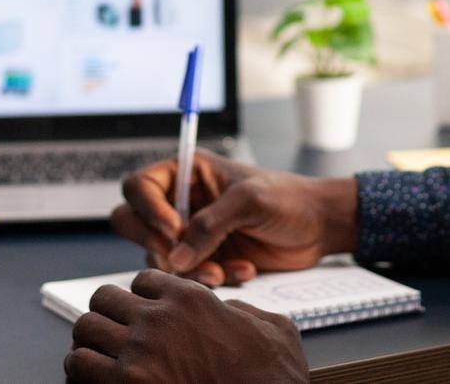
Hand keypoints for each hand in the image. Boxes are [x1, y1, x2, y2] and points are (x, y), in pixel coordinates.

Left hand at [63, 268, 307, 383]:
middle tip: (116, 338)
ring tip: (100, 359)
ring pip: (84, 328)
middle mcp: (159, 317)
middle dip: (108, 318)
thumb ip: (246, 312)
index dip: (141, 301)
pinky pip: (78, 365)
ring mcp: (139, 350)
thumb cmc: (273, 377)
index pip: (141, 281)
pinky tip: (94, 380)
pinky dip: (80, 373)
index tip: (145, 318)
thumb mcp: (274, 328)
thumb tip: (230, 311)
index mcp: (191, 297)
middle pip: (103, 299)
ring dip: (90, 343)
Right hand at [111, 150, 357, 285]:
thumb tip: (175, 256)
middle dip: (153, 243)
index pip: (139, 186)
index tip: (174, 228)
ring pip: (159, 256)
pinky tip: (242, 272)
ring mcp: (191, 233)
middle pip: (132, 221)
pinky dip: (212, 277)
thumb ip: (210, 224)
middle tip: (180, 257)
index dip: (147, 209)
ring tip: (223, 270)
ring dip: (189, 268)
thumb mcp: (250, 201)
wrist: (318, 227)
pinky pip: (187, 275)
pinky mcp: (206, 259)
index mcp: (188, 172)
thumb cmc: (288, 199)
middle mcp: (182, 202)